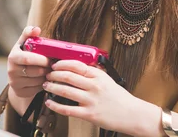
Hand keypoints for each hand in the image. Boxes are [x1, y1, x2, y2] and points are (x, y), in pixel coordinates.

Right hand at [7, 26, 51, 98]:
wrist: (17, 74)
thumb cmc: (24, 54)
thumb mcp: (24, 42)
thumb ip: (29, 33)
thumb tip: (37, 29)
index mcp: (13, 57)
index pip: (28, 59)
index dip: (41, 59)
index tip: (51, 58)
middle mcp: (11, 71)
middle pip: (35, 71)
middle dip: (47, 68)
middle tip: (55, 65)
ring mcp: (15, 83)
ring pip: (38, 80)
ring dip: (47, 75)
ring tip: (51, 70)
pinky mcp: (20, 92)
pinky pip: (37, 89)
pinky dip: (44, 83)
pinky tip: (46, 78)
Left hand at [42, 60, 160, 135]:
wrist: (131, 114)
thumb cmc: (120, 98)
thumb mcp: (108, 80)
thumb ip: (94, 74)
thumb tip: (78, 67)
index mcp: (98, 76)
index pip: (76, 65)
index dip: (62, 63)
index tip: (55, 65)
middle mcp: (94, 86)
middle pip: (68, 76)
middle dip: (54, 74)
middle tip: (48, 75)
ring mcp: (91, 100)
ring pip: (65, 91)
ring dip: (52, 87)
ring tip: (46, 85)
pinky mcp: (89, 114)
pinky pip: (67, 109)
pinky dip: (55, 105)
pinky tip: (49, 102)